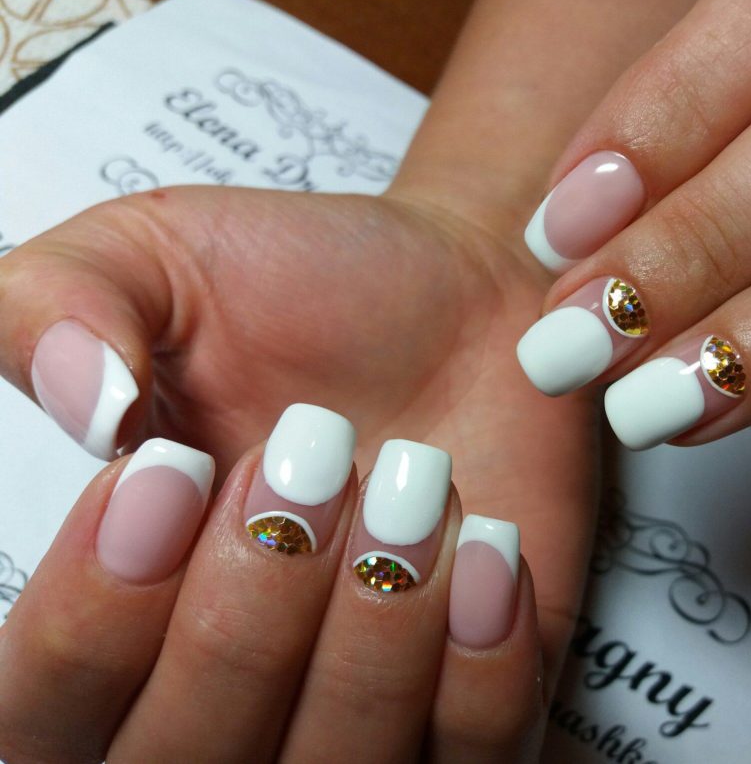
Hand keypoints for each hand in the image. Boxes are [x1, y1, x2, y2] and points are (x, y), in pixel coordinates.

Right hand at [0, 185, 594, 760]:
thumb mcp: (152, 258)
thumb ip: (58, 310)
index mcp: (119, 613)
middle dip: (244, 619)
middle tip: (307, 464)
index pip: (42, 717)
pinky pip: (476, 753)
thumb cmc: (306, 288)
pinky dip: (480, 662)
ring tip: (407, 487)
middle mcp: (230, 690)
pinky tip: (484, 547)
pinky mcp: (480, 703)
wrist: (465, 297)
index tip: (173, 473)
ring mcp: (361, 713)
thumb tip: (84, 412)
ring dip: (369, 637)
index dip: (96, 620)